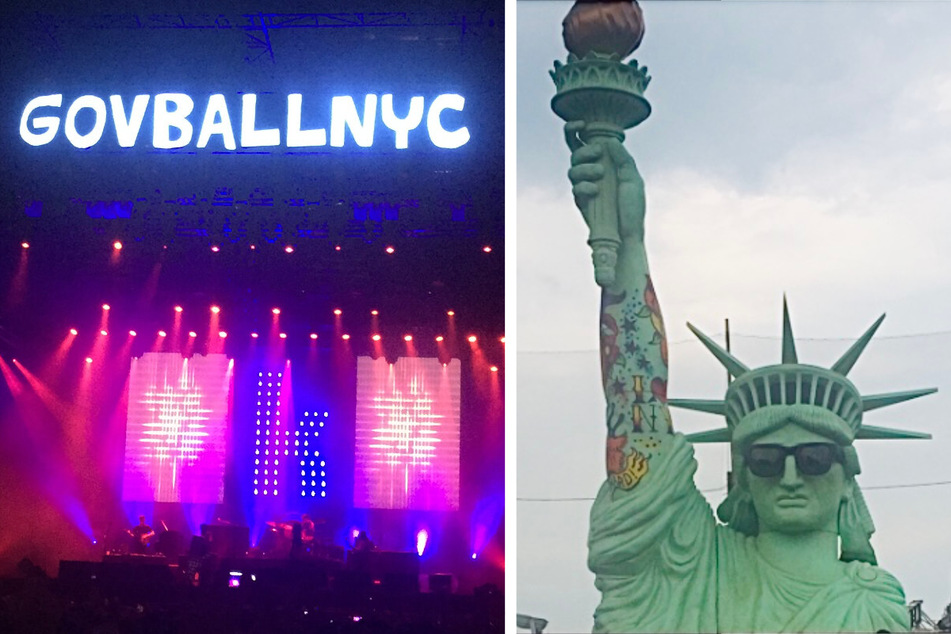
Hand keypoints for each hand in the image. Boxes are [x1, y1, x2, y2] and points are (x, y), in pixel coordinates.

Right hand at [565, 121, 645, 240]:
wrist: (628, 234)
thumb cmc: (633, 207)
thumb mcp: (633, 178)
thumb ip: (623, 158)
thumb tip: (608, 141)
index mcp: (605, 163)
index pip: (585, 143)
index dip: (575, 131)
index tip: (579, 124)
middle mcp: (592, 173)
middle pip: (575, 154)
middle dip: (584, 151)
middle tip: (597, 153)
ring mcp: (585, 187)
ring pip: (573, 170)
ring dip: (584, 168)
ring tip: (600, 174)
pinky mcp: (581, 201)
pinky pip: (575, 188)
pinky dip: (585, 186)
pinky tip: (596, 191)